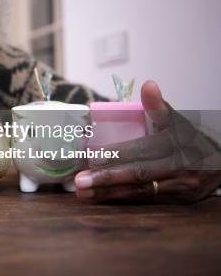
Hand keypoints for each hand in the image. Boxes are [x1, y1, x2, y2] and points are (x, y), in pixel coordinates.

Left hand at [75, 80, 220, 202]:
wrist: (220, 163)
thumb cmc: (191, 139)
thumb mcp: (178, 121)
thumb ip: (159, 106)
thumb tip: (148, 85)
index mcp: (176, 145)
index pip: (142, 151)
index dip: (116, 155)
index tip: (91, 157)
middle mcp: (179, 168)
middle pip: (138, 174)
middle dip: (107, 178)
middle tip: (80, 181)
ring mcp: (179, 188)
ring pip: (140, 192)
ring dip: (109, 194)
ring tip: (83, 193)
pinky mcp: (178, 202)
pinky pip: (145, 202)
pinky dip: (121, 200)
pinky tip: (101, 199)